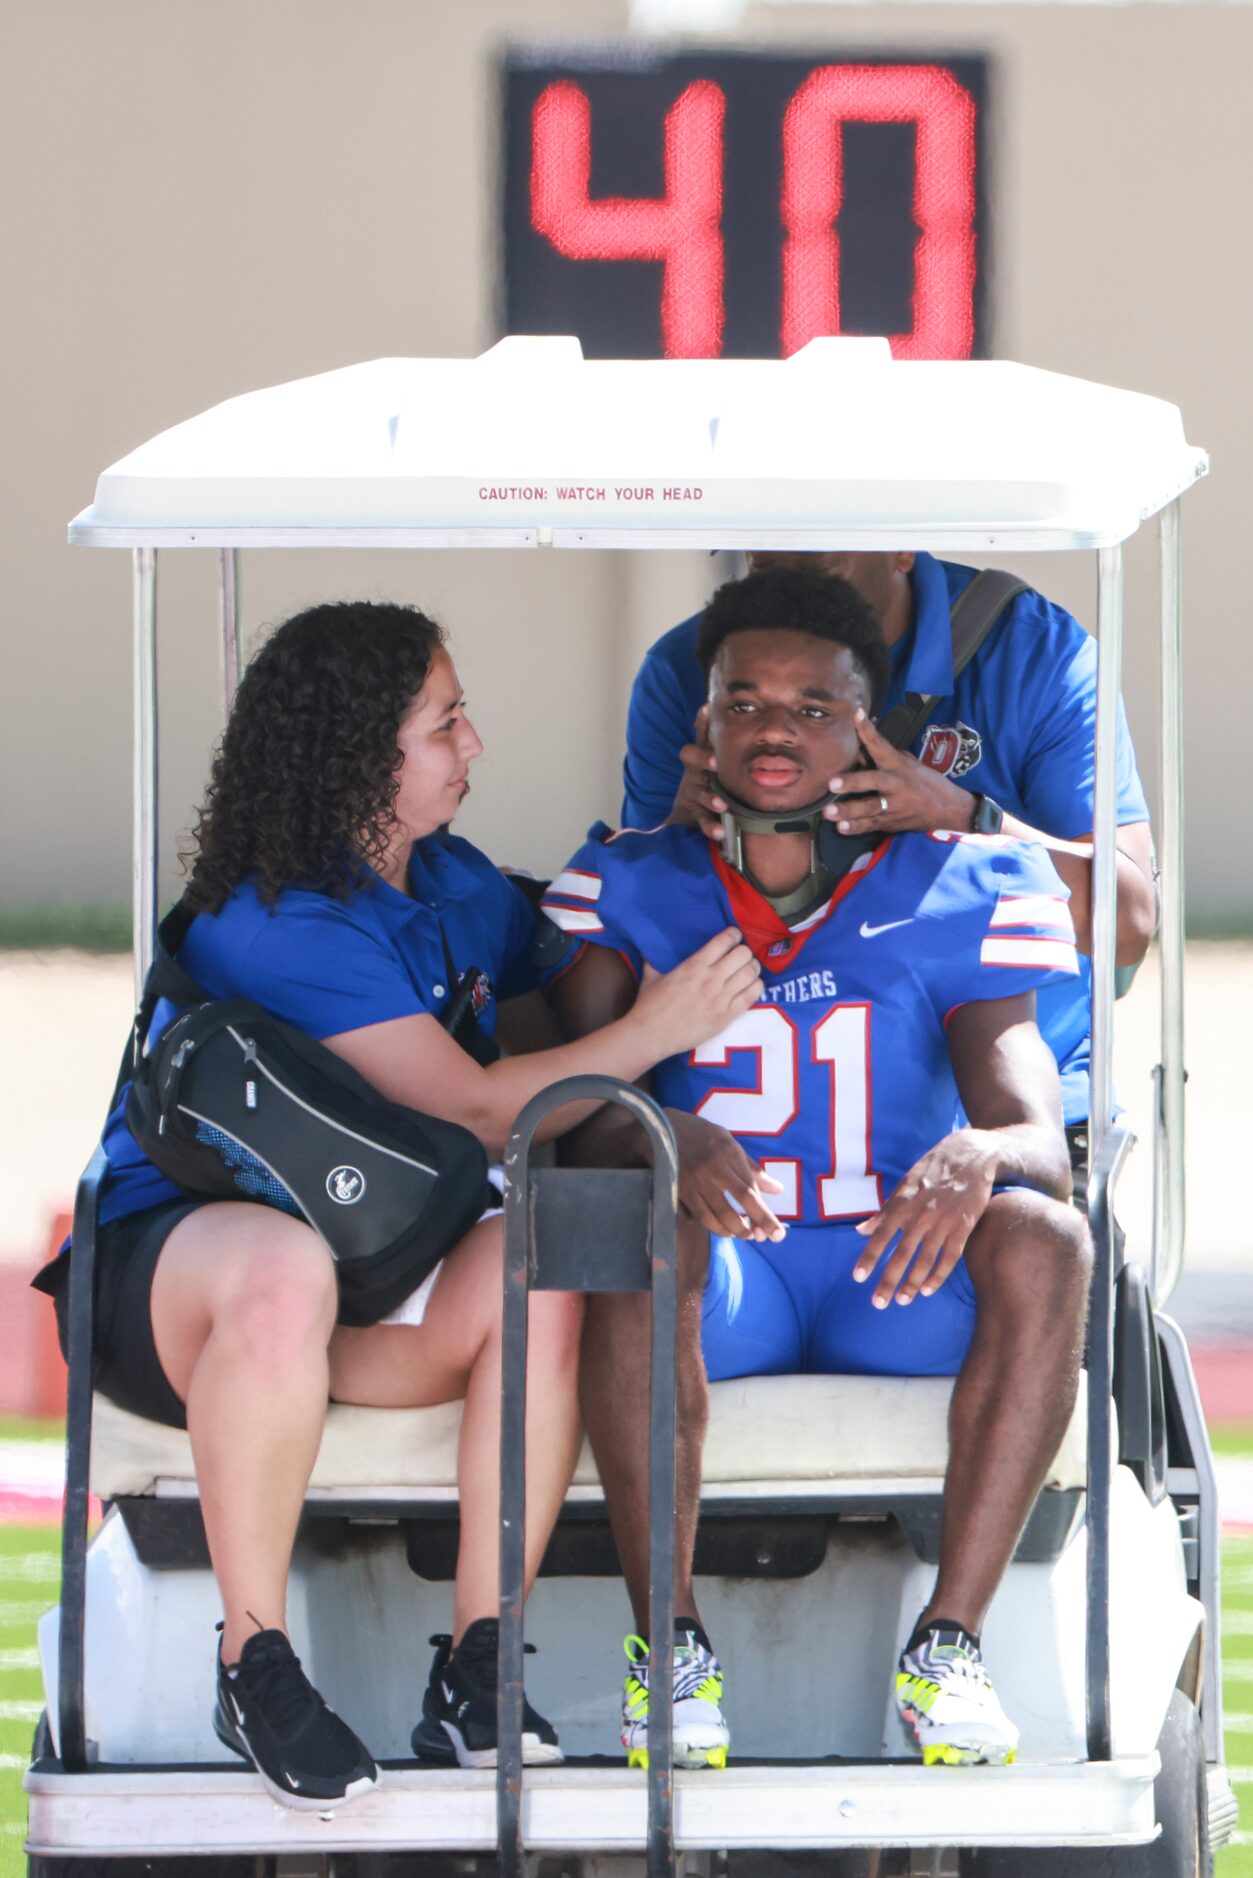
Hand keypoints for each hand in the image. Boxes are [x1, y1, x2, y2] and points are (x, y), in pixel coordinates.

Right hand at [633, 927, 760, 1055]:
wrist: (651, 1035)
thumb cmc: (649, 1006)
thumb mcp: (650, 976)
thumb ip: (654, 960)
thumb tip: (649, 949)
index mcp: (694, 965)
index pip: (724, 941)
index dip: (734, 935)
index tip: (734, 936)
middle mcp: (710, 979)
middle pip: (743, 955)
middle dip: (745, 952)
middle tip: (741, 956)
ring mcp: (720, 998)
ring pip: (750, 974)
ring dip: (753, 969)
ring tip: (749, 970)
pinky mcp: (726, 1017)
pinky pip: (751, 996)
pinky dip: (755, 988)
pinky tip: (751, 987)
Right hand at [667, 708, 725, 840]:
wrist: (688, 813)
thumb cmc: (707, 779)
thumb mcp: (708, 756)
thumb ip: (709, 735)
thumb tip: (711, 705)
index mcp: (700, 755)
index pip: (700, 733)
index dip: (701, 723)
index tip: (707, 710)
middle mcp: (694, 771)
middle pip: (692, 760)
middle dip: (703, 759)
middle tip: (716, 761)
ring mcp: (693, 793)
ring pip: (700, 793)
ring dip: (710, 798)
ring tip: (721, 804)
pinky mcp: (694, 814)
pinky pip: (702, 821)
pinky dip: (710, 827)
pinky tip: (720, 831)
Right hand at [667, 1110, 785, 1241]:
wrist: (659, 1130)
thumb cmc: (700, 1135)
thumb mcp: (728, 1142)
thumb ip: (752, 1168)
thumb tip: (777, 1190)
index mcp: (728, 1151)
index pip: (751, 1186)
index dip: (763, 1209)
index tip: (775, 1228)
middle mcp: (714, 1167)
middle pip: (741, 1198)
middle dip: (758, 1222)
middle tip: (769, 1237)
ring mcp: (697, 1181)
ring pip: (720, 1212)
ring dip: (737, 1229)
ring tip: (748, 1236)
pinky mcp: (683, 1192)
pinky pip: (702, 1216)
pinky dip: (717, 1228)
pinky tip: (727, 1231)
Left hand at [825, 711, 975, 836]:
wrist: (948, 809)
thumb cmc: (925, 782)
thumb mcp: (908, 764)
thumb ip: (884, 758)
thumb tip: (859, 748)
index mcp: (899, 765)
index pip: (881, 745)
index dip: (868, 730)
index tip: (856, 715)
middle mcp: (896, 784)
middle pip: (873, 781)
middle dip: (853, 782)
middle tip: (832, 783)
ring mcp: (894, 805)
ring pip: (869, 808)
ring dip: (849, 810)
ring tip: (829, 812)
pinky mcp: (891, 822)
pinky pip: (871, 825)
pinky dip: (856, 827)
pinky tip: (841, 828)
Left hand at [851, 1130, 999, 1307]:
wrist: (971, 1156)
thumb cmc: (933, 1169)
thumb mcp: (904, 1184)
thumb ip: (884, 1210)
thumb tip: (861, 1230)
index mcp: (903, 1203)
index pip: (881, 1236)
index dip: (869, 1257)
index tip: (858, 1278)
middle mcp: (921, 1215)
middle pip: (902, 1254)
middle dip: (888, 1281)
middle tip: (878, 1303)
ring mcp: (944, 1222)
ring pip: (925, 1260)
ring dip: (912, 1283)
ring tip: (902, 1301)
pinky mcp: (964, 1227)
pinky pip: (950, 1258)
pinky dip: (938, 1276)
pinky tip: (927, 1290)